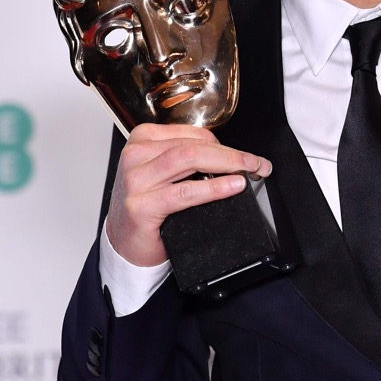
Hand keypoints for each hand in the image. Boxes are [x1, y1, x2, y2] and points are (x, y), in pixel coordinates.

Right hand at [104, 123, 272, 266]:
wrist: (124, 246)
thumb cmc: (146, 209)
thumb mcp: (163, 174)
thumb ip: (187, 161)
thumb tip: (230, 158)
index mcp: (142, 141)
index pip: (193, 134)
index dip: (226, 143)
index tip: (248, 156)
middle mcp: (136, 156)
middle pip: (194, 146)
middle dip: (233, 154)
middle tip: (257, 164)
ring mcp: (136, 180)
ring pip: (189, 160)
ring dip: (227, 164)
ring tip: (249, 172)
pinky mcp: (141, 206)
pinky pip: (185, 192)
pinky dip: (213, 188)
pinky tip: (232, 186)